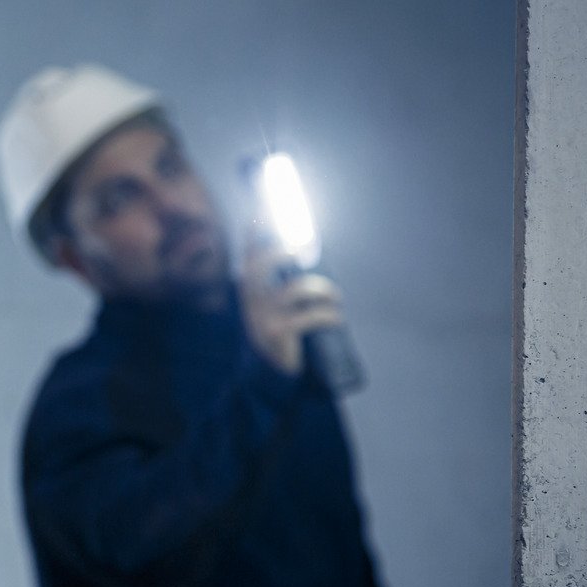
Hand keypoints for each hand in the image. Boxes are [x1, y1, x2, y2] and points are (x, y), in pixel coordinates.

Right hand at [239, 245, 344, 375]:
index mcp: (249, 292)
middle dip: (283, 251)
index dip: (253, 233)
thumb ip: (277, 285)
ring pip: (296, 288)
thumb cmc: (276, 335)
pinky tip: (338, 318)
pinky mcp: (279, 333)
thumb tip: (303, 255)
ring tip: (335, 297)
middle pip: (260, 265)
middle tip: (304, 250)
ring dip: (324, 289)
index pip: (248, 256)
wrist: (266, 375)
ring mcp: (262, 317)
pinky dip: (330, 315)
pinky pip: (311, 316)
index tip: (262, 211)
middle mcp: (251, 301)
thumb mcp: (269, 309)